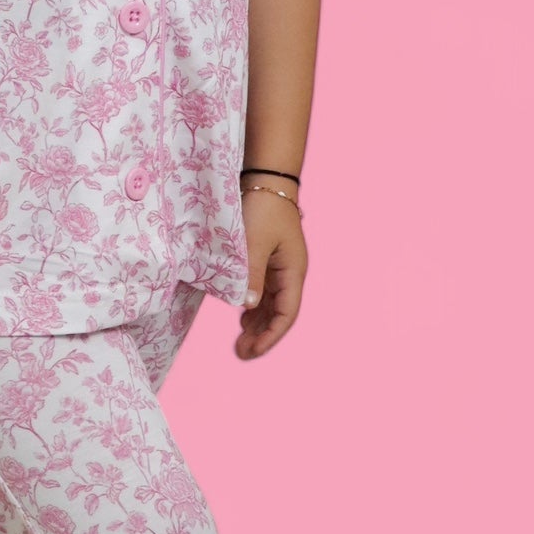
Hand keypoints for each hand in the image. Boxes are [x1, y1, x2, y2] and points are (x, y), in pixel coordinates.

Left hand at [234, 189, 306, 360]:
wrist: (265, 179)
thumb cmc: (262, 207)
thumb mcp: (254, 242)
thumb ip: (250, 274)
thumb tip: (246, 306)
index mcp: (293, 271)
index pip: (286, 314)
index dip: (271, 336)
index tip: (252, 351)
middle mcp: (289, 273)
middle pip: (279, 314)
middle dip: (262, 336)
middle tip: (240, 354)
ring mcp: (279, 268)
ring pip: (271, 306)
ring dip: (257, 325)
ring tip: (239, 343)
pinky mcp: (267, 260)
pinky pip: (263, 292)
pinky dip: (253, 308)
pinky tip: (241, 317)